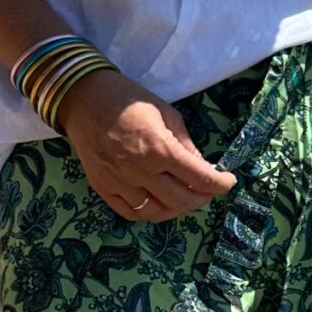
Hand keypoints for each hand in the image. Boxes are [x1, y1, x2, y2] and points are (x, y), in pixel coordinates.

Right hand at [58, 68, 236, 221]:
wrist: (83, 98)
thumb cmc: (128, 99)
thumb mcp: (166, 113)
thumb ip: (185, 143)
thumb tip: (200, 166)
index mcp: (160, 149)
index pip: (199, 177)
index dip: (220, 184)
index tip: (228, 182)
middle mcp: (140, 171)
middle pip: (182, 201)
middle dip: (202, 198)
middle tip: (207, 190)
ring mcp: (120, 183)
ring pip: (157, 212)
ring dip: (177, 208)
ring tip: (184, 197)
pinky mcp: (103, 188)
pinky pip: (131, 213)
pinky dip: (150, 213)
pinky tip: (159, 203)